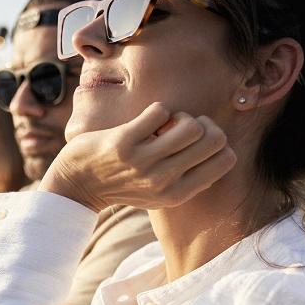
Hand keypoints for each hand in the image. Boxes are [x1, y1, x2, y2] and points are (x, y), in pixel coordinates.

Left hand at [40, 103, 235, 211]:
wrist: (77, 184)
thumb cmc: (122, 183)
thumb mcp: (159, 192)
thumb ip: (188, 175)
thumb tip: (218, 142)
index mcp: (177, 194)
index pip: (227, 160)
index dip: (217, 140)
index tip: (197, 140)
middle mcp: (164, 182)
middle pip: (214, 138)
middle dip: (202, 124)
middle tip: (180, 127)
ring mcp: (143, 163)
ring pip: (191, 125)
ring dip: (179, 116)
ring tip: (163, 124)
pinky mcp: (124, 143)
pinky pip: (160, 111)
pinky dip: (156, 110)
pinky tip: (144, 122)